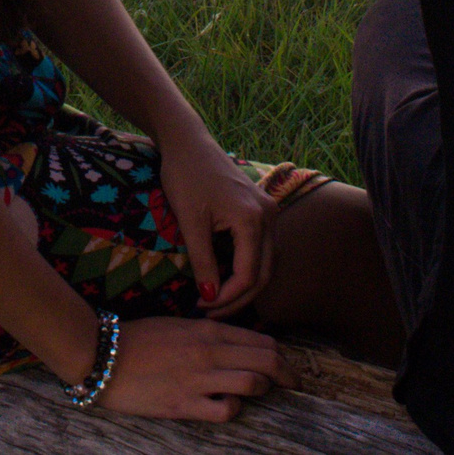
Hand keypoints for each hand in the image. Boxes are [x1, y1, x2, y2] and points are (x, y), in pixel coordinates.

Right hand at [95, 316, 291, 421]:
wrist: (101, 354)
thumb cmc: (137, 339)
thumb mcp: (178, 325)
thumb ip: (209, 333)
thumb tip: (236, 344)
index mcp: (207, 330)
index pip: (262, 341)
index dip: (281, 356)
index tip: (287, 367)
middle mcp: (209, 352)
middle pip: (267, 361)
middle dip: (288, 375)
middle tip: (294, 385)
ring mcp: (198, 378)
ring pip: (254, 383)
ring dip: (262, 390)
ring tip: (258, 394)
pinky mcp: (184, 404)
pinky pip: (226, 410)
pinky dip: (234, 409)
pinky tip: (226, 406)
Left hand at [158, 134, 277, 317]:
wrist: (188, 142)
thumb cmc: (185, 176)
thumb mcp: (190, 222)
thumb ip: (203, 261)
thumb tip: (210, 297)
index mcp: (253, 219)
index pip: (249, 275)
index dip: (227, 298)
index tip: (202, 306)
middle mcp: (269, 215)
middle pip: (265, 272)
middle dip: (240, 297)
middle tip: (211, 312)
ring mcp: (268, 210)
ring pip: (267, 261)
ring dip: (247, 284)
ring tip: (219, 299)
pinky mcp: (262, 208)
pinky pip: (263, 246)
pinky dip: (249, 265)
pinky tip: (227, 276)